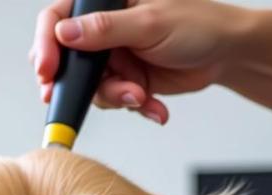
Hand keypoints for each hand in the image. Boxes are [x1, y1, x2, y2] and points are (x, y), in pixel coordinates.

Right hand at [30, 0, 250, 124]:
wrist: (225, 54)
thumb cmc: (198, 24)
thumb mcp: (149, 24)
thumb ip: (105, 30)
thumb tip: (65, 34)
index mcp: (107, 1)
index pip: (58, 17)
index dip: (46, 44)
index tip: (45, 71)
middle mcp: (105, 29)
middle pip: (71, 60)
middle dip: (81, 85)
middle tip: (86, 97)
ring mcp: (115, 56)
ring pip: (94, 87)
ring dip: (117, 97)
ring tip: (141, 96)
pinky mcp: (127, 80)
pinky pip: (116, 100)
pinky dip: (134, 106)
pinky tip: (154, 106)